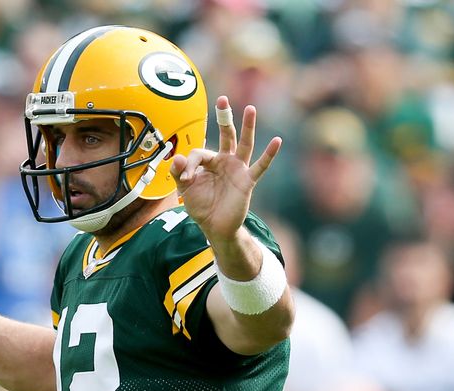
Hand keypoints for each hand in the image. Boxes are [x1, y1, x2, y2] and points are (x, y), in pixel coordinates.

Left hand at [170, 96, 280, 243]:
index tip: (184, 179)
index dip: (189, 164)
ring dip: (247, 127)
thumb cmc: (201, 207)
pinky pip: (260, 166)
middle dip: (224, 118)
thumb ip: (178, 173)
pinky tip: (277, 141)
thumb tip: (177, 157)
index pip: (199, 153)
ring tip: (250, 109)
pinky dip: (269, 154)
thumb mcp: (185, 189)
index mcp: (209, 162)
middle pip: (225, 135)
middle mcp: (225, 161)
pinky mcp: (247, 181)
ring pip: (244, 144)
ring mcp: (237, 169)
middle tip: (222, 99)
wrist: (214, 227)